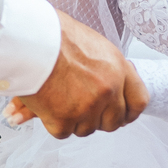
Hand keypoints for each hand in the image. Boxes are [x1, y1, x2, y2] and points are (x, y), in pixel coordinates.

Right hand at [7, 10, 147, 139]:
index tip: (121, 115)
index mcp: (118, 68)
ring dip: (73, 120)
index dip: (129, 112)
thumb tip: (113, 89)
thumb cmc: (53, 36)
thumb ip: (106, 69)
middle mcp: (108, 90)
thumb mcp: (92, 46)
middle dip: (98, 119)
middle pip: (113, 122)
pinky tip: (45, 104)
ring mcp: (87, 107)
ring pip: (86, 129)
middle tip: (81, 108)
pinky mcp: (64, 120)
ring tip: (57, 98)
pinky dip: (52, 122)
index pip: (139, 101)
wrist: (27, 40)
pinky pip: (63, 132)